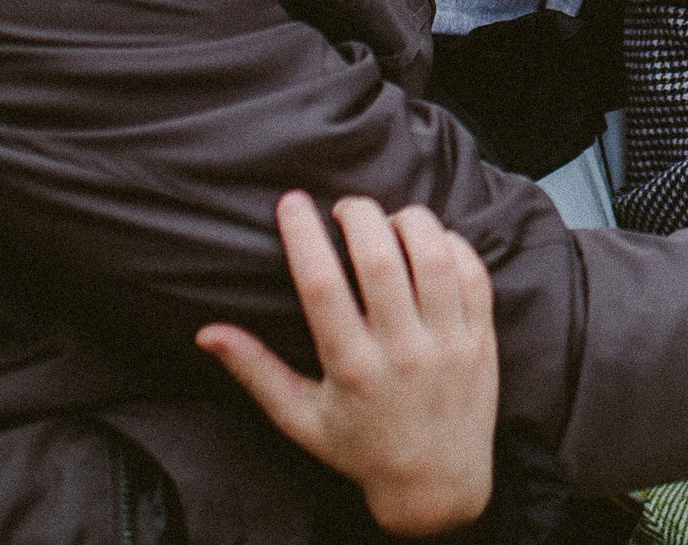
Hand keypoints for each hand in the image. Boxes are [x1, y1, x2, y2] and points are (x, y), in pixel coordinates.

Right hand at [196, 193, 497, 538]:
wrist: (436, 484)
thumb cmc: (360, 448)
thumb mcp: (300, 418)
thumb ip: (255, 371)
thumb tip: (206, 332)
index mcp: (352, 369)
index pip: (323, 287)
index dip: (303, 236)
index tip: (290, 202)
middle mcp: (402, 352)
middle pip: (381, 260)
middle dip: (359, 216)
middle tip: (344, 208)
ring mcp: (448, 343)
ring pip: (434, 257)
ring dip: (409, 222)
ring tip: (388, 221)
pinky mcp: (481, 338)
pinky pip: (474, 272)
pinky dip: (452, 243)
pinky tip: (429, 241)